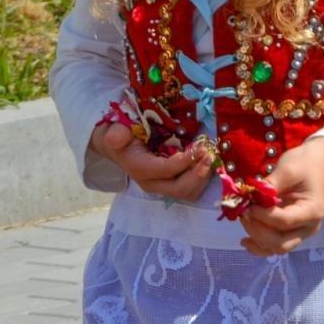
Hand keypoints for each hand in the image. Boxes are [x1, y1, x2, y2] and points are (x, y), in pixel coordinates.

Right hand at [89, 122, 211, 200]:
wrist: (117, 149)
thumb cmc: (120, 137)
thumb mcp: (115, 131)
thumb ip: (116, 134)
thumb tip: (114, 138)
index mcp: (140, 169)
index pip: (167, 171)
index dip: (186, 161)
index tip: (200, 147)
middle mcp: (152, 183)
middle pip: (180, 189)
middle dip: (198, 174)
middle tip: (209, 155)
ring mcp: (162, 187)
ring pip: (188, 193)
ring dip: (202, 177)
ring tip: (209, 158)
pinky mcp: (170, 185)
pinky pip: (190, 189)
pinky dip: (201, 178)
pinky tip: (205, 162)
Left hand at [238, 137, 323, 256]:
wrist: (318, 163)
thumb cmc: (305, 164)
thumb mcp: (287, 169)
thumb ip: (270, 185)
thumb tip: (250, 197)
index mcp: (311, 212)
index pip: (284, 221)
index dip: (262, 216)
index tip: (248, 205)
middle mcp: (308, 228)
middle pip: (280, 242)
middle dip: (258, 230)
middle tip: (244, 212)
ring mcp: (300, 232)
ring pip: (275, 247)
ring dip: (256, 237)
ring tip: (244, 219)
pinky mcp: (291, 231)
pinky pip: (274, 245)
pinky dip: (260, 245)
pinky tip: (246, 241)